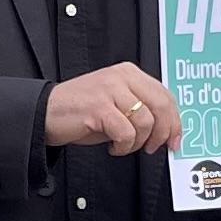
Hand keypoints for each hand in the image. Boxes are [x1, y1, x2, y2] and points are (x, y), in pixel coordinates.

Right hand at [45, 63, 181, 155]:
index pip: (165, 95)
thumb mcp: (116, 102)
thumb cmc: (80, 110)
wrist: (46, 113)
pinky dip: (122, 146)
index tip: (175, 139)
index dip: (175, 121)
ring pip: (145, 122)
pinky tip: (112, 147)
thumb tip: (166, 129)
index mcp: (129, 73)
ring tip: (123, 145)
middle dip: (163, 133)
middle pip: (161, 106)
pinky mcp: (99, 107)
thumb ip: (140, 107)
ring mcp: (110, 90)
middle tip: (152, 147)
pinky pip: (126, 133)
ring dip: (137, 142)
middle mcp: (122, 77)